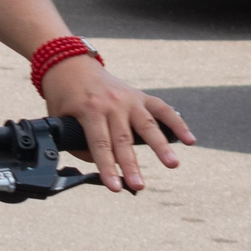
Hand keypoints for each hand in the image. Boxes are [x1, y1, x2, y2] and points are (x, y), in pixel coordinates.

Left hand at [36, 55, 191, 193]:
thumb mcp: (60, 119)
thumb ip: (79, 143)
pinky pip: (162, 109)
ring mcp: (129, 99)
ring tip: (172, 164)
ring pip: (147, 125)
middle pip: (124, 140)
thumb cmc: (64, 95)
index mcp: (89, 109)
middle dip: (131, 165)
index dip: (107, 168)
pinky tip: (190, 140)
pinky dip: (177, 124)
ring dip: (161, 146)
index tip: (115, 187)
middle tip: (139, 186)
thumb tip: (103, 164)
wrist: (71, 63)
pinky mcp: (140, 96)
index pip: (100, 144)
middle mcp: (112, 104)